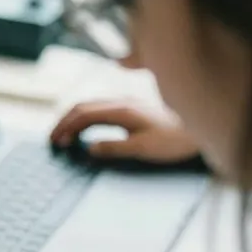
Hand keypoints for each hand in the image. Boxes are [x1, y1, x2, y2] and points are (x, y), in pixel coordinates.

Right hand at [51, 102, 200, 163]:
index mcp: (122, 111)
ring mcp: (127, 104)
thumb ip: (114, 147)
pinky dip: (84, 118)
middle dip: (63, 121)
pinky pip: (100, 109)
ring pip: (91, 106)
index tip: (54, 142)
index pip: (83, 115)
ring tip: (63, 134)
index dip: (65, 127)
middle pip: (83, 106)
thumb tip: (90, 148)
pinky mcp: (132, 109)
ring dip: (73, 118)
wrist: (199, 129)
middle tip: (51, 139)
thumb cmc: (174, 141)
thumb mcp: (143, 148)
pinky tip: (84, 128)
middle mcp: (122, 103)